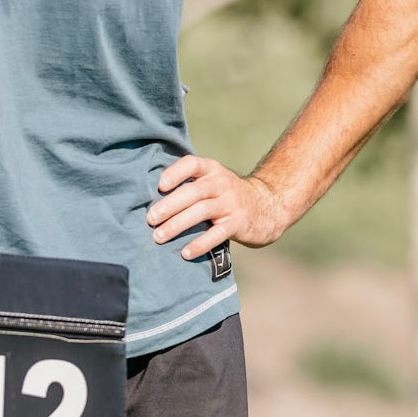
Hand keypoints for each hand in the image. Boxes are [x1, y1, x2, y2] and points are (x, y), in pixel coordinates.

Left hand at [147, 155, 288, 259]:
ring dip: (177, 224)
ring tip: (159, 236)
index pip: (191, 164)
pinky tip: (184, 252)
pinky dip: (199, 244)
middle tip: (150, 218)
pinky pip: (216, 234)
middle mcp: (221, 183)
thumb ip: (189, 184)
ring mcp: (231, 203)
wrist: (267, 206)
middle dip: (169, 205)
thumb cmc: (227, 195)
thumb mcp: (212, 181)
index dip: (175, 173)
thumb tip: (150, 197)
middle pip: (192, 192)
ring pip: (201, 211)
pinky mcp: (238, 223)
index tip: (159, 186)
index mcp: (211, 169)